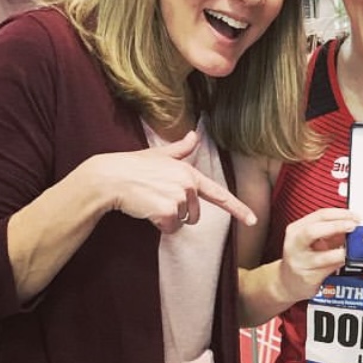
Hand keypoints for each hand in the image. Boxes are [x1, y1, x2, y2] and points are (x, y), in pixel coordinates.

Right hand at [101, 131, 257, 233]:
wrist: (110, 177)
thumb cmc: (133, 167)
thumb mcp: (159, 155)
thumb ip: (181, 149)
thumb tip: (194, 135)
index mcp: (189, 173)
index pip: (219, 194)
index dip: (238, 209)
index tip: (253, 220)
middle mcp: (188, 185)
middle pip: (195, 214)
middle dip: (179, 212)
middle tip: (158, 198)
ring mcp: (178, 198)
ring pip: (181, 222)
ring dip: (167, 218)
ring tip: (151, 202)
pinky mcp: (167, 211)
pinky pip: (170, 228)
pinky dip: (158, 224)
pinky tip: (147, 210)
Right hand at [278, 208, 357, 302]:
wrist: (288, 282)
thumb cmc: (304, 258)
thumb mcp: (314, 240)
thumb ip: (331, 232)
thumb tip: (352, 224)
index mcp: (297, 229)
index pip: (319, 215)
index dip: (340, 214)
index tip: (354, 216)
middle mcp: (295, 244)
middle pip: (313, 231)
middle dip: (336, 226)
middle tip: (353, 227)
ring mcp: (300, 262)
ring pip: (321, 256)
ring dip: (341, 251)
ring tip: (353, 248)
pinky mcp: (307, 277)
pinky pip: (327, 270)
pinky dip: (339, 264)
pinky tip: (346, 260)